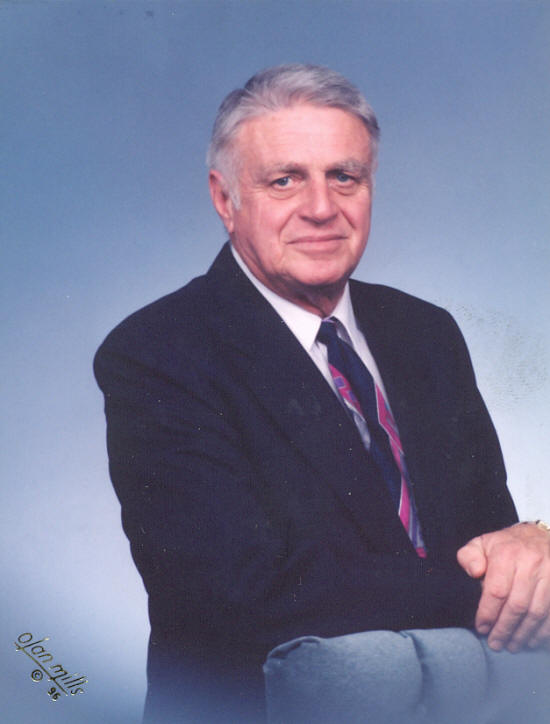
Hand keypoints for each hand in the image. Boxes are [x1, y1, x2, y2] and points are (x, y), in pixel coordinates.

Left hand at [457, 523, 549, 651]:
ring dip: (523, 634)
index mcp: (506, 553)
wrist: (540, 536)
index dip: (488, 613)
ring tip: (512, 645)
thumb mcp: (482, 543)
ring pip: (536, 613)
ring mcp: (549, 575)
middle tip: (495, 643)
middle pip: (517, 605)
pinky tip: (532, 640)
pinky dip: (542, 631)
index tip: (481, 628)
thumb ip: (469, 557)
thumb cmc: (507, 545)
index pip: (496, 590)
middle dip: (504, 629)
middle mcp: (530, 564)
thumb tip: (474, 572)